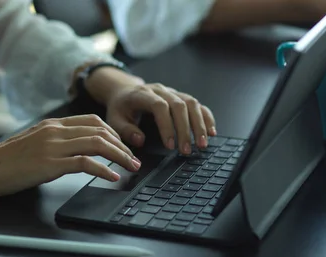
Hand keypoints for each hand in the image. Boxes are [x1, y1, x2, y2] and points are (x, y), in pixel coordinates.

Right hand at [0, 115, 140, 197]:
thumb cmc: (5, 160)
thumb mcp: (33, 142)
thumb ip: (55, 140)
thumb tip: (77, 149)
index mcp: (53, 124)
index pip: (93, 120)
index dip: (113, 132)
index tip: (123, 145)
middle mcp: (55, 130)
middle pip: (100, 130)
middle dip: (123, 145)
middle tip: (134, 158)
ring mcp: (53, 145)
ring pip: (98, 143)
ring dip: (120, 156)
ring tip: (131, 166)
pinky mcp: (50, 163)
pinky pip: (86, 163)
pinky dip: (104, 170)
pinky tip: (113, 177)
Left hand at [83, 67, 216, 154]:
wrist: (125, 91)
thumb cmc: (121, 108)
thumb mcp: (114, 120)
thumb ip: (125, 131)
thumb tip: (140, 140)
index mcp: (143, 94)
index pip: (159, 106)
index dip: (167, 126)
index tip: (170, 146)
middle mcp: (161, 90)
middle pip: (179, 105)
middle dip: (186, 130)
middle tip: (187, 150)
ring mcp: (173, 92)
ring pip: (192, 103)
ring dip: (199, 125)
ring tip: (202, 144)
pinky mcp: (182, 97)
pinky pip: (198, 105)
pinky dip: (206, 118)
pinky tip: (211, 132)